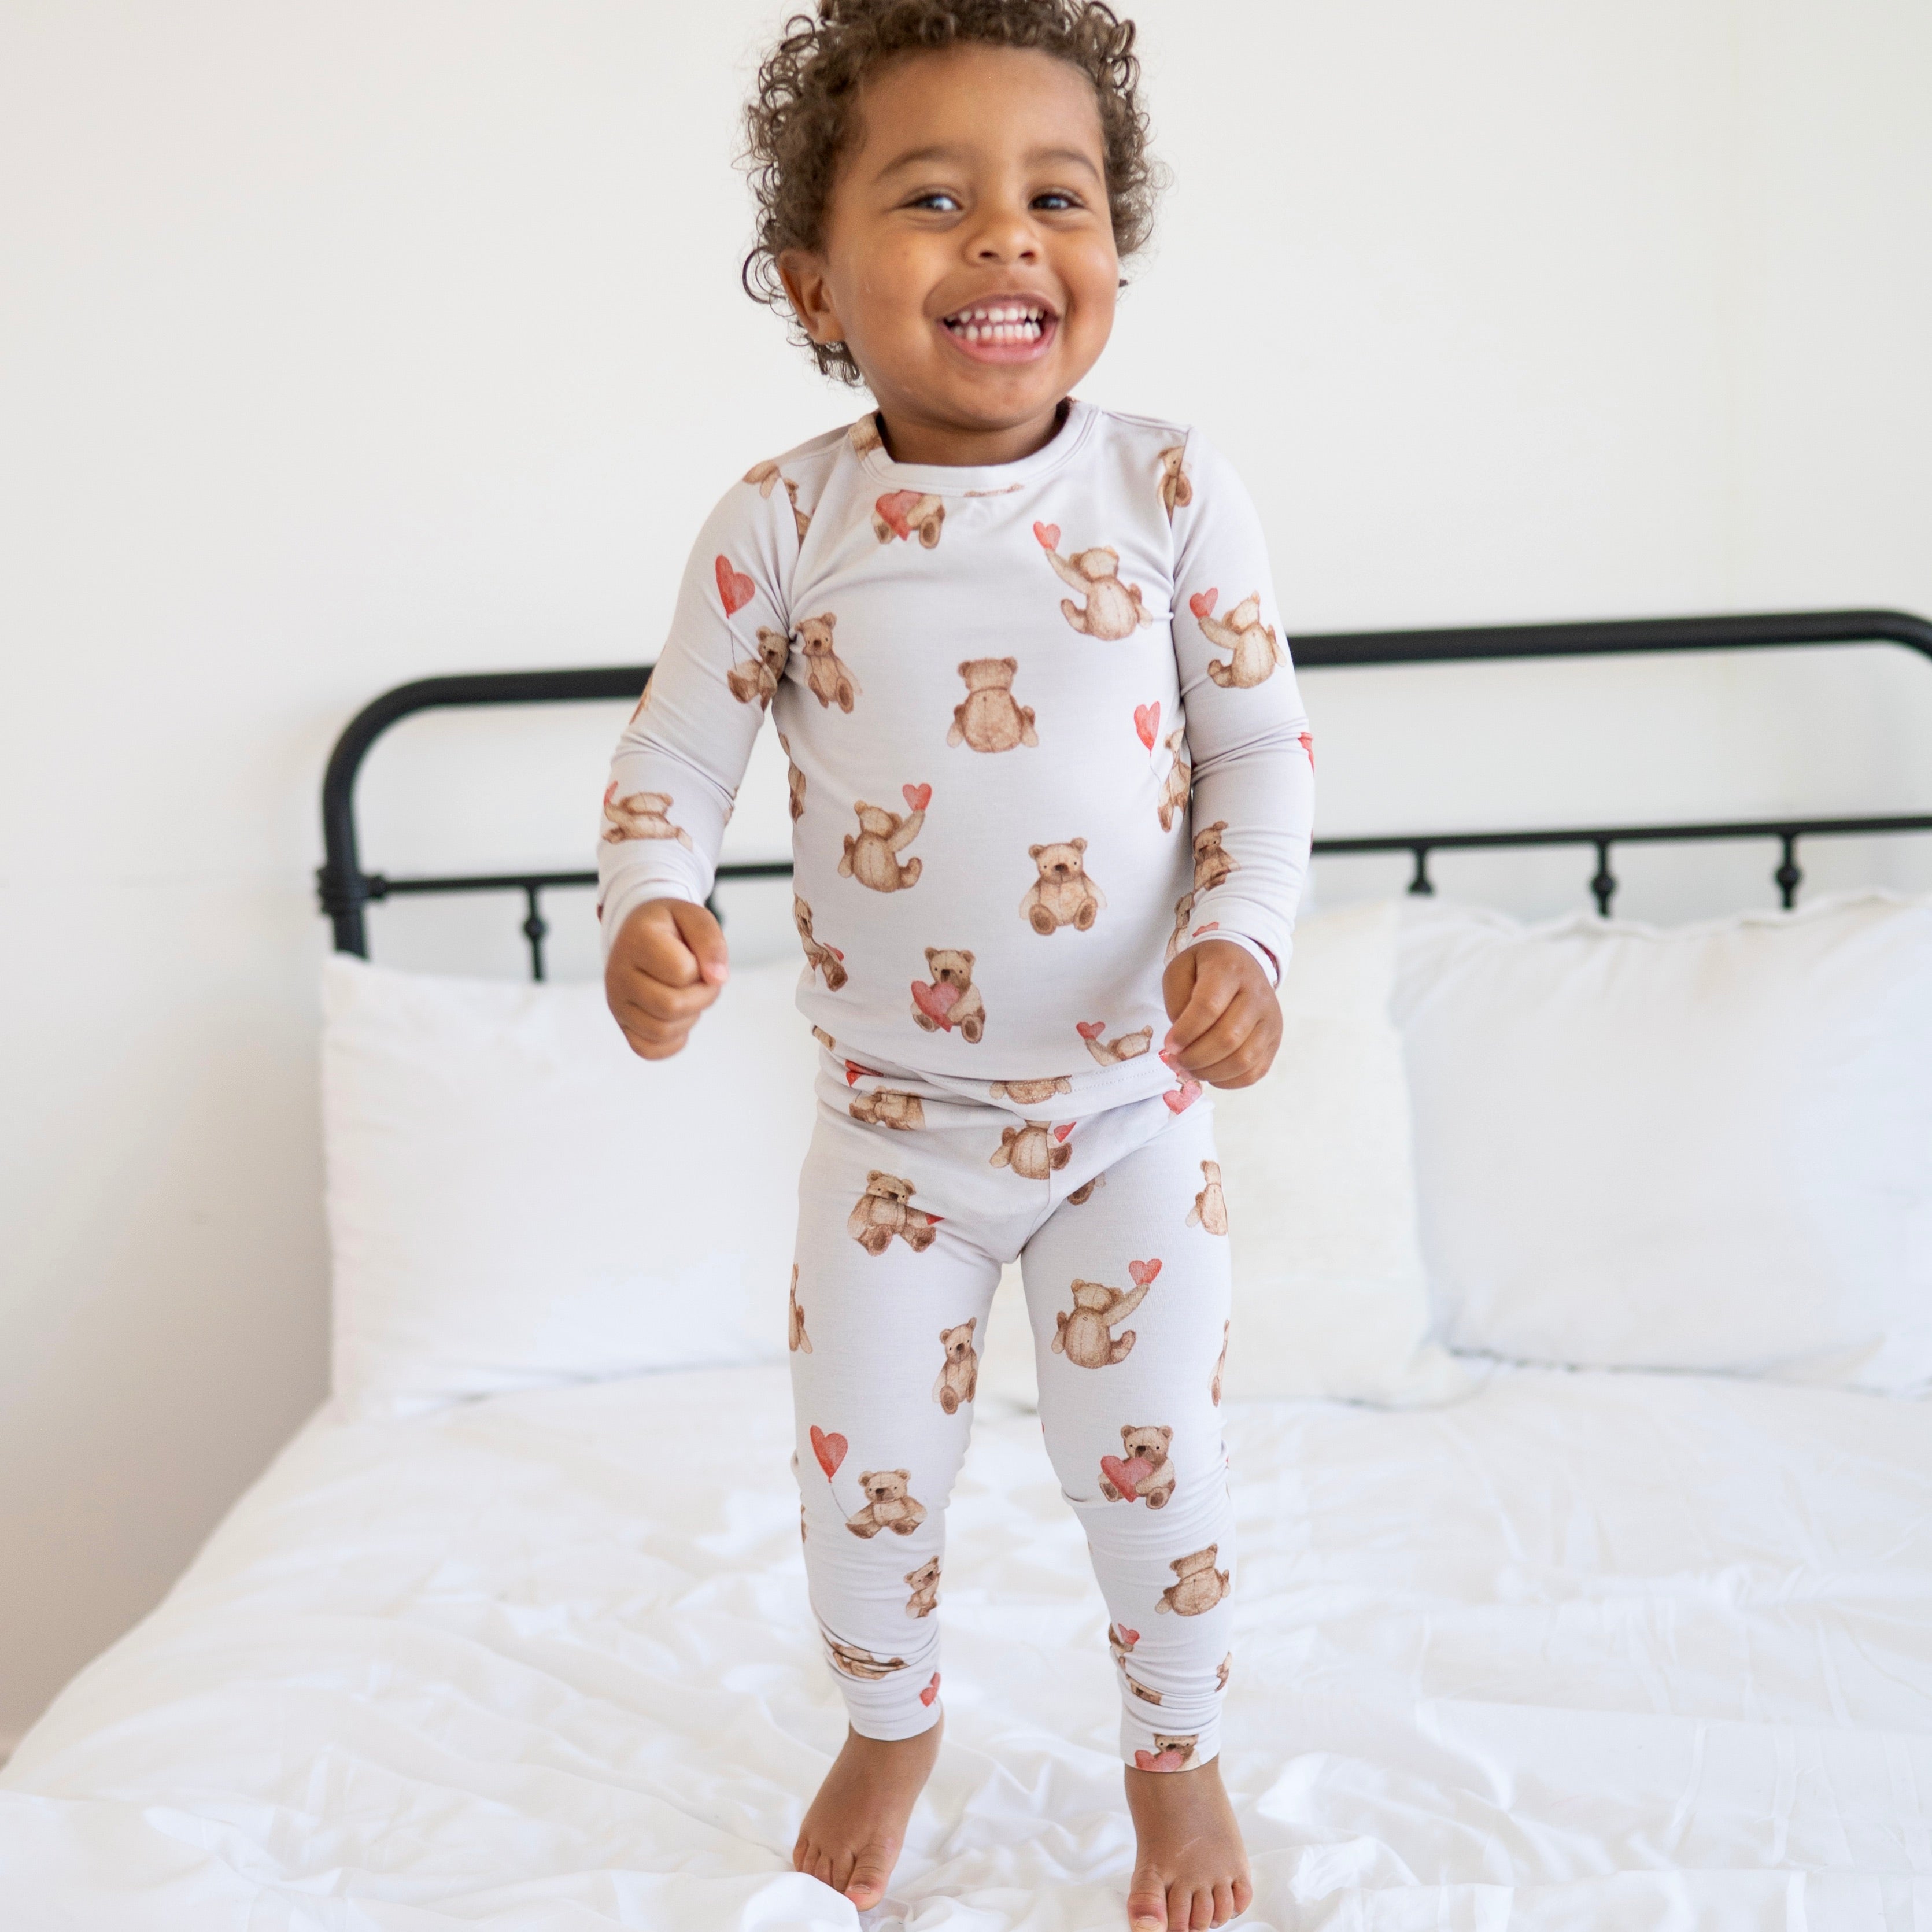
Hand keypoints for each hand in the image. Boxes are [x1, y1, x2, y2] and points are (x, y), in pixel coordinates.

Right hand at [605, 897, 729, 1059]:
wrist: (640, 936)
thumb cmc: (672, 928)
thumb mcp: (695, 918)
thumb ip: (711, 942)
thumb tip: (718, 979)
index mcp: (636, 940)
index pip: (681, 971)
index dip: (702, 969)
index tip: (699, 959)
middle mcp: (618, 974)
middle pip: (671, 1006)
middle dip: (702, 997)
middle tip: (702, 982)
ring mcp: (617, 1003)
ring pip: (661, 1031)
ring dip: (690, 1017)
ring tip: (688, 995)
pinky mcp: (622, 1025)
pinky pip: (650, 1050)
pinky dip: (673, 1040)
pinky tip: (678, 1016)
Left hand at [1160, 939, 1280, 1088]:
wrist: (1242, 964)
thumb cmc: (1204, 970)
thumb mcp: (1180, 970)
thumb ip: (1176, 1001)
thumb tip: (1182, 1042)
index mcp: (1230, 970)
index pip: (1209, 1006)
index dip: (1186, 1032)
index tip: (1169, 1045)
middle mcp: (1258, 994)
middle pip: (1228, 1038)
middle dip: (1195, 1057)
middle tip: (1175, 1061)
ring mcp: (1271, 1020)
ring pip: (1243, 1060)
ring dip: (1209, 1072)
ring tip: (1189, 1068)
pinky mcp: (1274, 1041)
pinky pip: (1254, 1073)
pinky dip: (1227, 1081)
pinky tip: (1210, 1073)